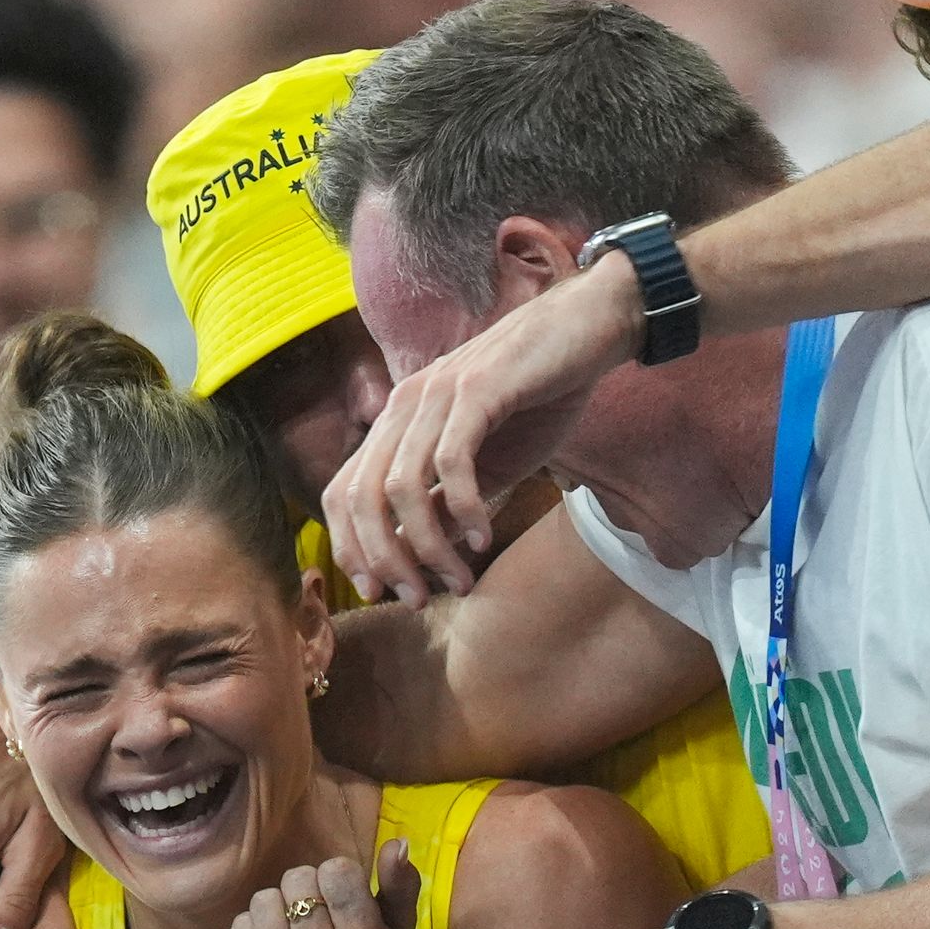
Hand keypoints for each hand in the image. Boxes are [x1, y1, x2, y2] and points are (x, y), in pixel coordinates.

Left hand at [226, 841, 419, 928]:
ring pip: (264, 898)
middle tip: (313, 919)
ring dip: (276, 910)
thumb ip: (401, 887)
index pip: (335, 870)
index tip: (338, 900)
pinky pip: (240, 926)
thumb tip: (397, 843)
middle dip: (305, 892)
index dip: (335, 878)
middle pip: (297, 879)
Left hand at [321, 256, 633, 606]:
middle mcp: (403, 405)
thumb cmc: (538, 397)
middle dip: (386, 559)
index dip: (352, 547)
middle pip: (361, 496)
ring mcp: (435, 394)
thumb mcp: (488, 464)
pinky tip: (486, 536)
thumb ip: (450, 503)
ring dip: (427, 545)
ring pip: (401, 487)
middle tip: (419, 598)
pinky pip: (451, 463)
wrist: (586, 330)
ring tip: (459, 578)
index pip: (343, 490)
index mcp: (396, 421)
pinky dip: (465, 509)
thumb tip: (423, 555)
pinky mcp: (475, 390)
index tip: (380, 591)